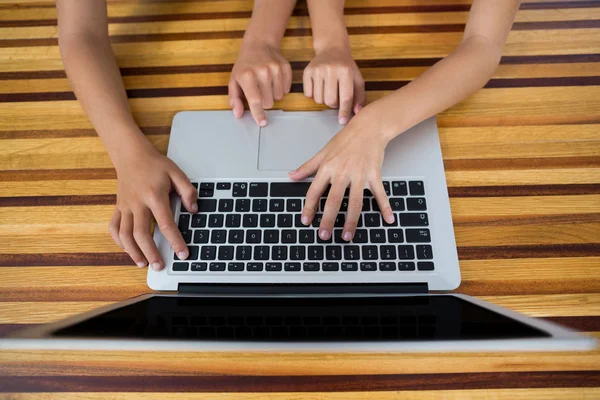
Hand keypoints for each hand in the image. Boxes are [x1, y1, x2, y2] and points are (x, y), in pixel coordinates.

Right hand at [108, 142, 196, 270]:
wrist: (131, 155)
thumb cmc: (155, 165)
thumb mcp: (177, 173)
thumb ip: (187, 192)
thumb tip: (193, 211)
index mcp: (154, 195)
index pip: (166, 224)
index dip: (175, 241)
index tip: (182, 253)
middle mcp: (137, 203)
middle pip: (142, 234)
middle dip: (151, 253)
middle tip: (160, 266)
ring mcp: (125, 206)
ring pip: (125, 234)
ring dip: (133, 252)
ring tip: (143, 264)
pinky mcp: (118, 207)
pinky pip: (114, 227)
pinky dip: (119, 241)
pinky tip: (128, 250)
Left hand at [229, 41, 291, 125]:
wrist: (259, 44)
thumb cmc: (244, 65)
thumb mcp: (234, 80)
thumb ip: (235, 99)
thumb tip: (238, 114)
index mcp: (247, 76)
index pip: (255, 101)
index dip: (259, 114)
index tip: (262, 123)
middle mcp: (262, 72)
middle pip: (268, 102)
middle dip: (264, 102)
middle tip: (259, 92)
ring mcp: (276, 69)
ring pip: (278, 97)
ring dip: (272, 95)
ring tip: (266, 84)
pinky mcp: (286, 68)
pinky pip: (286, 89)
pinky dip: (281, 89)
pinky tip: (274, 80)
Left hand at [288, 105, 394, 240]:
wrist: (369, 127)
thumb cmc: (346, 140)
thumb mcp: (323, 152)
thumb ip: (307, 167)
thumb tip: (291, 176)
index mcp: (328, 168)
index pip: (315, 191)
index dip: (309, 207)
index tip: (306, 221)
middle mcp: (342, 173)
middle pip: (334, 201)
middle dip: (328, 220)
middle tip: (324, 236)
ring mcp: (359, 175)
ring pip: (355, 203)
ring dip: (351, 221)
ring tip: (346, 236)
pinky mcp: (374, 175)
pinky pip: (379, 194)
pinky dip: (385, 207)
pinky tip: (388, 219)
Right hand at [303, 45, 364, 124]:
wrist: (332, 49)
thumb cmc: (346, 67)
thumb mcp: (357, 79)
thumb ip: (359, 96)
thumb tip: (357, 112)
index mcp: (346, 71)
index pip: (345, 97)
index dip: (344, 111)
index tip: (342, 121)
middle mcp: (331, 69)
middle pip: (330, 101)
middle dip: (334, 104)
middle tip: (336, 97)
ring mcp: (317, 70)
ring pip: (318, 99)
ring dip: (324, 100)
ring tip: (328, 90)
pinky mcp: (307, 71)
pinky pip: (308, 94)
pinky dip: (314, 95)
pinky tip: (319, 86)